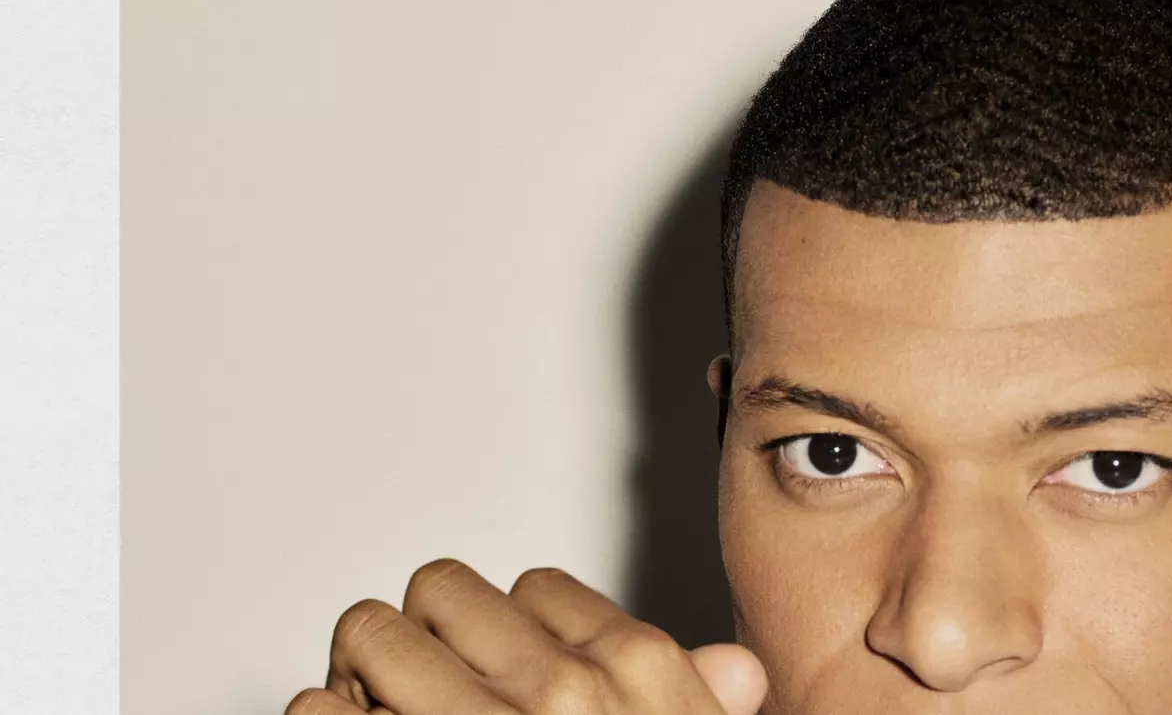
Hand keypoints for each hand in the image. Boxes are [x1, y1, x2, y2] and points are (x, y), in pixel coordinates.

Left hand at [285, 559, 766, 714]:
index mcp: (637, 673)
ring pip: (368, 633)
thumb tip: (733, 670)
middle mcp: (558, 692)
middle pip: (441, 591)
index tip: (494, 670)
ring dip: (362, 676)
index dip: (502, 631)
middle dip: (422, 635)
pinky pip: (316, 714)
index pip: (534, 590)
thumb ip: (700, 709)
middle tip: (421, 684)